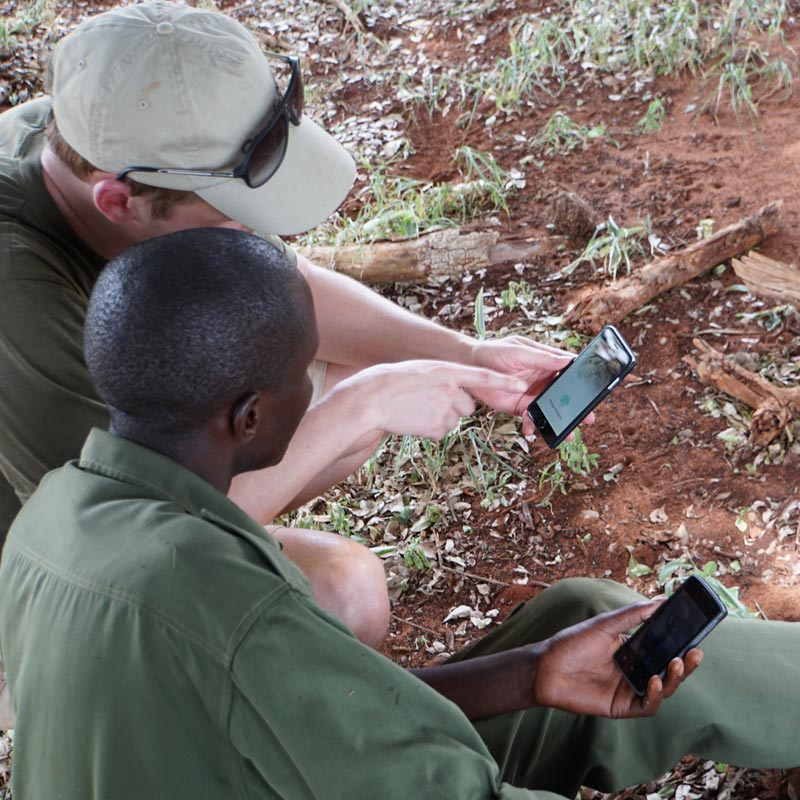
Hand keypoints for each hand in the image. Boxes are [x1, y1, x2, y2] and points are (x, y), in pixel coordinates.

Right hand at [340, 360, 527, 440]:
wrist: (372, 399)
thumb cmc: (392, 383)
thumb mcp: (421, 371)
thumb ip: (442, 378)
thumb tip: (456, 392)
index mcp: (447, 371)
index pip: (483, 377)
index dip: (504, 382)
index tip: (522, 385)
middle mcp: (450, 389)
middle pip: (467, 407)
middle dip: (453, 409)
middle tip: (428, 404)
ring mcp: (445, 409)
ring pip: (452, 421)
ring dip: (438, 420)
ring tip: (415, 411)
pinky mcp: (437, 428)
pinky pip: (441, 433)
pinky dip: (428, 430)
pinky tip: (413, 421)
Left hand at [469, 337, 584, 434]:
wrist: (468, 367)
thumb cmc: (493, 352)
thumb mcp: (518, 352)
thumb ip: (541, 358)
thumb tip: (567, 360)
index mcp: (546, 361)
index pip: (570, 370)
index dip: (582, 381)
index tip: (594, 393)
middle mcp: (543, 379)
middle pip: (565, 394)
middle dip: (576, 408)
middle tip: (588, 419)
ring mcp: (533, 394)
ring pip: (551, 410)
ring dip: (559, 421)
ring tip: (566, 434)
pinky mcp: (520, 407)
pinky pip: (532, 418)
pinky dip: (533, 425)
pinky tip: (530, 429)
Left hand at [532, 602, 703, 718]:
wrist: (546, 667)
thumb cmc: (572, 643)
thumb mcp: (605, 624)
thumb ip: (633, 614)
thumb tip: (662, 600)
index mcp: (633, 649)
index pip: (664, 647)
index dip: (681, 643)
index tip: (696, 634)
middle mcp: (635, 670)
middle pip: (668, 670)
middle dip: (685, 663)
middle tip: (695, 651)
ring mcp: (630, 689)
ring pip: (663, 689)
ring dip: (674, 678)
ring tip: (676, 663)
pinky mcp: (622, 706)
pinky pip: (647, 706)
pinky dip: (655, 695)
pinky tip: (653, 680)